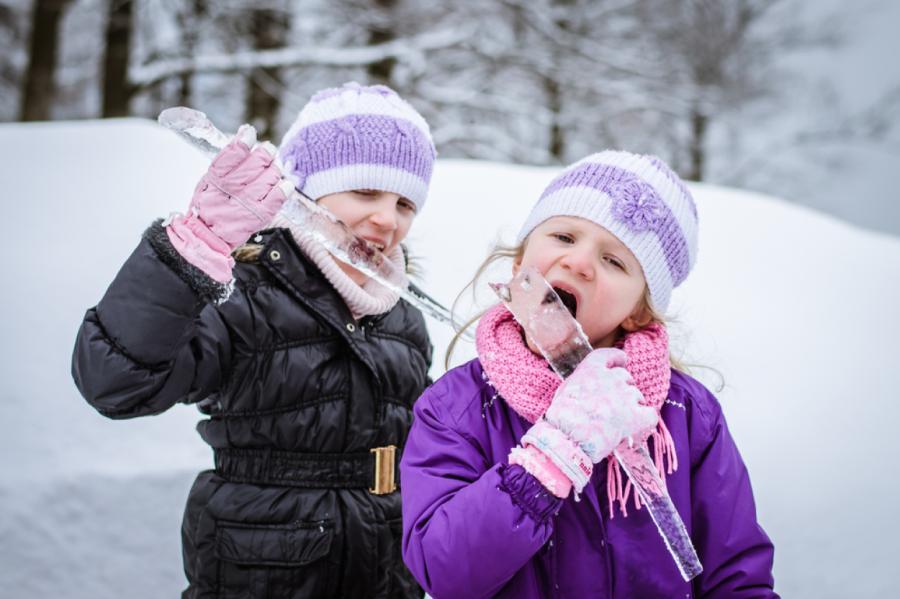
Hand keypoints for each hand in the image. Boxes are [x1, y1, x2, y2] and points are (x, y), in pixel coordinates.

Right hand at [184, 124, 291, 248]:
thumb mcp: (208, 180)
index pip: (232, 154)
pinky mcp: (260, 215)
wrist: (208, 236)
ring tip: (273, 168)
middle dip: (266, 153)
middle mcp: (232, 189)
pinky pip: (278, 197)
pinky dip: (284, 188)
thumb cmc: (210, 204)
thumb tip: (244, 134)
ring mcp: (247, 202)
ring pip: (270, 177)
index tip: (250, 132)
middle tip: (268, 150)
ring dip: (275, 169)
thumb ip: (226, 160)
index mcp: (216, 178)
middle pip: (256, 163)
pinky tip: (286, 184)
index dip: (244, 140)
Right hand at [510, 348, 657, 495]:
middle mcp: (613, 378)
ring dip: (631, 406)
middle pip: (625, 377)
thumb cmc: (561, 418)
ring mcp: (627, 396)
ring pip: (637, 396)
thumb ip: (582, 382)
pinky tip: (636, 428)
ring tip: (618, 421)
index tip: (621, 361)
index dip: (617, 358)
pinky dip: (645, 420)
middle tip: (613, 405)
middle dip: (621, 389)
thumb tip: (590, 388)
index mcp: (592, 369)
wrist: (568, 438)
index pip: (610, 355)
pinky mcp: (637, 416)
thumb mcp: (565, 389)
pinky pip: (650, 414)